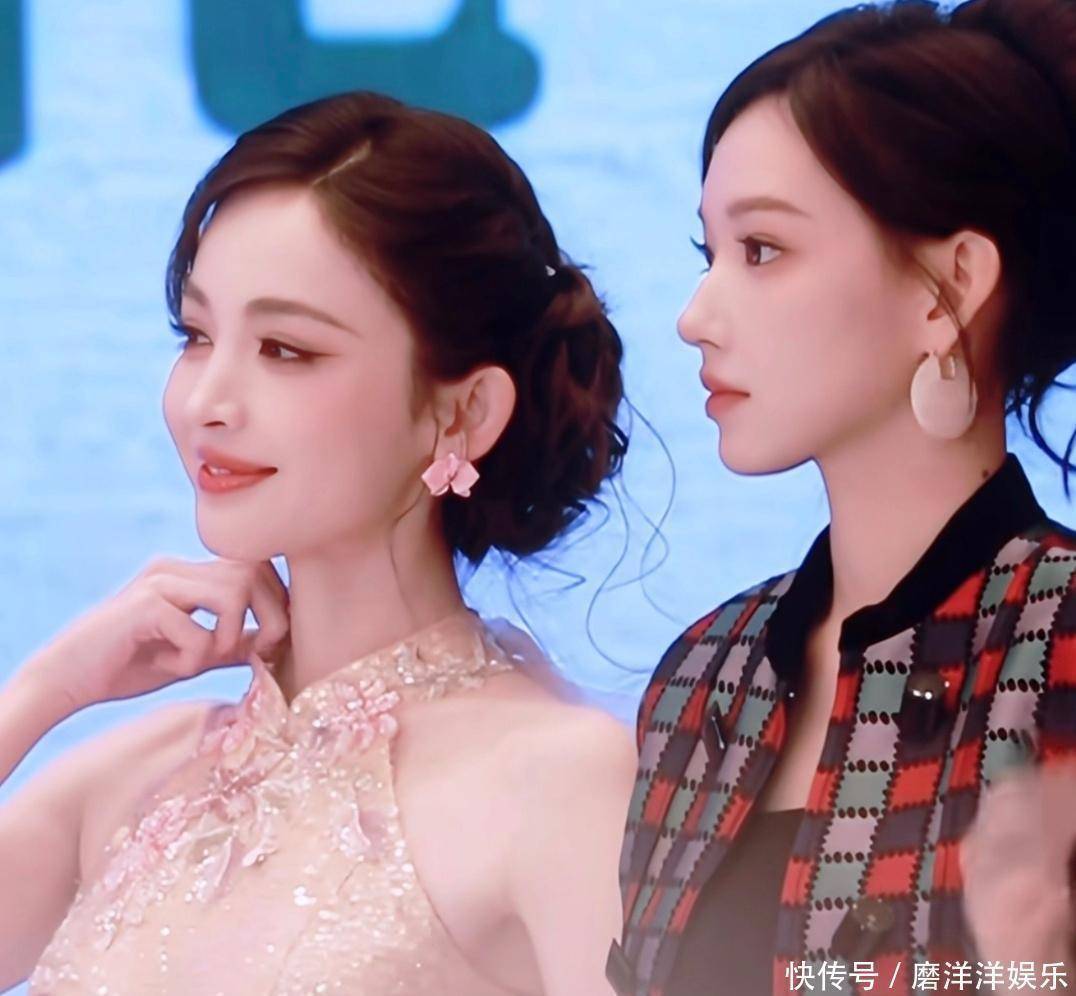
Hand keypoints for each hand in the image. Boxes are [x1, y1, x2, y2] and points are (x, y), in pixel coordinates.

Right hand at [21, 556, 289, 713]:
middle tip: (257, 652)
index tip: (270, 643)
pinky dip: (192, 658)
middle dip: (269, 617)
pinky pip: (198, 631)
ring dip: (228, 637)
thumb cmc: (128, 666)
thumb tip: (277, 642)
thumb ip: (230, 644)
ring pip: (234, 593)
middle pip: (253, 572)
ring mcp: (160, 582)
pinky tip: (165, 666)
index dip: (276, 603)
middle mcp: (176, 569)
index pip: (256, 566)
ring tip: (201, 660)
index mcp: (189, 573)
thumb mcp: (193, 654)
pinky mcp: (145, 605)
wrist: (64, 680)